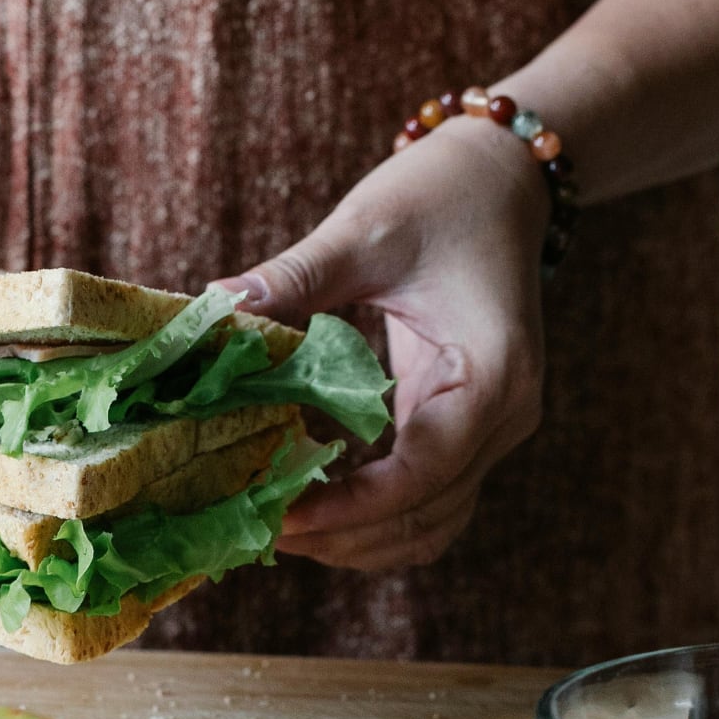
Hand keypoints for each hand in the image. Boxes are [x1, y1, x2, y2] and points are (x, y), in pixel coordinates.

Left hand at [213, 116, 549, 569]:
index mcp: (490, 375)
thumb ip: (295, 277)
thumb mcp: (365, 231)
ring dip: (357, 539)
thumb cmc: (441, 195)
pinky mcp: (466, 430)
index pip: (421, 473)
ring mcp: (490, 431)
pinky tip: (311, 500)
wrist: (500, 179)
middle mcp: (503, 418)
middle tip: (257, 529)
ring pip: (429, 525)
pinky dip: (372, 515)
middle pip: (426, 517)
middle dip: (342, 535)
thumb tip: (214, 307)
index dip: (348, 508)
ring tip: (277, 525)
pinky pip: (424, 499)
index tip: (279, 517)